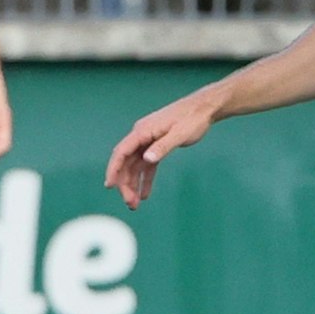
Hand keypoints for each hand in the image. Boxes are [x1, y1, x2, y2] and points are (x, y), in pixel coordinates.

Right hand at [105, 87, 221, 209]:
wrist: (204, 108)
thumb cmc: (193, 118)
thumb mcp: (179, 134)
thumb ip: (163, 146)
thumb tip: (146, 159)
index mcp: (143, 130)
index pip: (122, 152)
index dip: (114, 169)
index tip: (109, 186)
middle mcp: (142, 135)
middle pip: (127, 162)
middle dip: (125, 184)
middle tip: (130, 204)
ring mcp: (148, 141)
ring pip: (135, 166)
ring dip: (134, 184)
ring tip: (134, 205)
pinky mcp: (157, 146)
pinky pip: (147, 165)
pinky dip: (146, 179)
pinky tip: (145, 194)